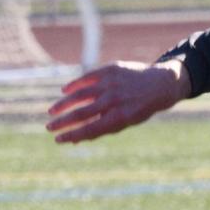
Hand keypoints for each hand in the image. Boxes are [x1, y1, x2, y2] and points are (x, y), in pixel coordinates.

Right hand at [46, 59, 190, 143]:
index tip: (58, 140)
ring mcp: (111, 83)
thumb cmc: (139, 108)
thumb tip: (75, 139)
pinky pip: (88, 77)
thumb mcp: (125, 122)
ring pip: (80, 94)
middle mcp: (114, 100)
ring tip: (52, 111)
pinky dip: (75, 84)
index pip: (89, 129)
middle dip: (62, 122)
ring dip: (63, 104)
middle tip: (49, 127)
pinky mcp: (110, 69)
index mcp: (120, 117)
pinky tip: (64, 91)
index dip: (72, 135)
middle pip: (81, 113)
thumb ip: (101, 129)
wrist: (160, 84)